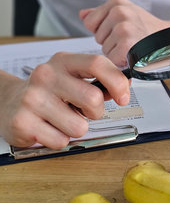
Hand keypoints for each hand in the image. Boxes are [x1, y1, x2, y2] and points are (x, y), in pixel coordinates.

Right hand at [0, 53, 129, 148]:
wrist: (8, 102)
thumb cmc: (49, 92)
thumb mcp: (72, 78)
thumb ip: (99, 82)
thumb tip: (125, 85)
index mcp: (63, 62)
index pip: (97, 63)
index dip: (117, 82)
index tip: (123, 97)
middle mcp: (46, 76)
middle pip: (93, 98)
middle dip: (96, 112)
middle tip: (83, 111)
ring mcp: (32, 99)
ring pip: (79, 126)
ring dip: (77, 128)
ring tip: (62, 120)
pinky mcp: (22, 122)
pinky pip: (61, 141)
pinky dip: (60, 140)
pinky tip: (48, 129)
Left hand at [80, 0, 169, 66]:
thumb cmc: (148, 30)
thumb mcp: (126, 13)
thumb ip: (102, 14)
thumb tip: (82, 15)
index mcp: (117, 2)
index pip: (90, 22)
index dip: (104, 30)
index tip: (121, 31)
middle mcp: (119, 11)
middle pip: (98, 36)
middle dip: (111, 42)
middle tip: (130, 40)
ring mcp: (123, 27)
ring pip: (104, 48)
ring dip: (118, 52)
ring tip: (134, 46)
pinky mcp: (127, 43)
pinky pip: (112, 58)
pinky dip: (122, 61)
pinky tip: (135, 54)